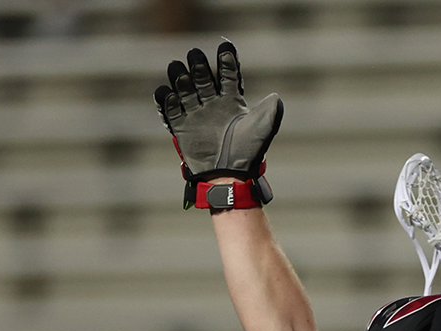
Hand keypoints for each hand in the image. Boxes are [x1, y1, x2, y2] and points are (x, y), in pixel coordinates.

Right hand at [154, 41, 283, 208]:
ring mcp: (196, 115)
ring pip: (185, 90)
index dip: (227, 61)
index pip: (228, 75)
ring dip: (180, 78)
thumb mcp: (262, 129)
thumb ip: (269, 111)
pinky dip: (166, 101)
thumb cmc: (248, 152)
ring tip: (177, 68)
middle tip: (194, 54)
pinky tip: (165, 92)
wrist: (230, 175)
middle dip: (199, 66)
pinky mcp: (182, 128)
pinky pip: (171, 111)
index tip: (224, 45)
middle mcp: (212, 105)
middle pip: (203, 78)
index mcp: (232, 102)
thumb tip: (275, 97)